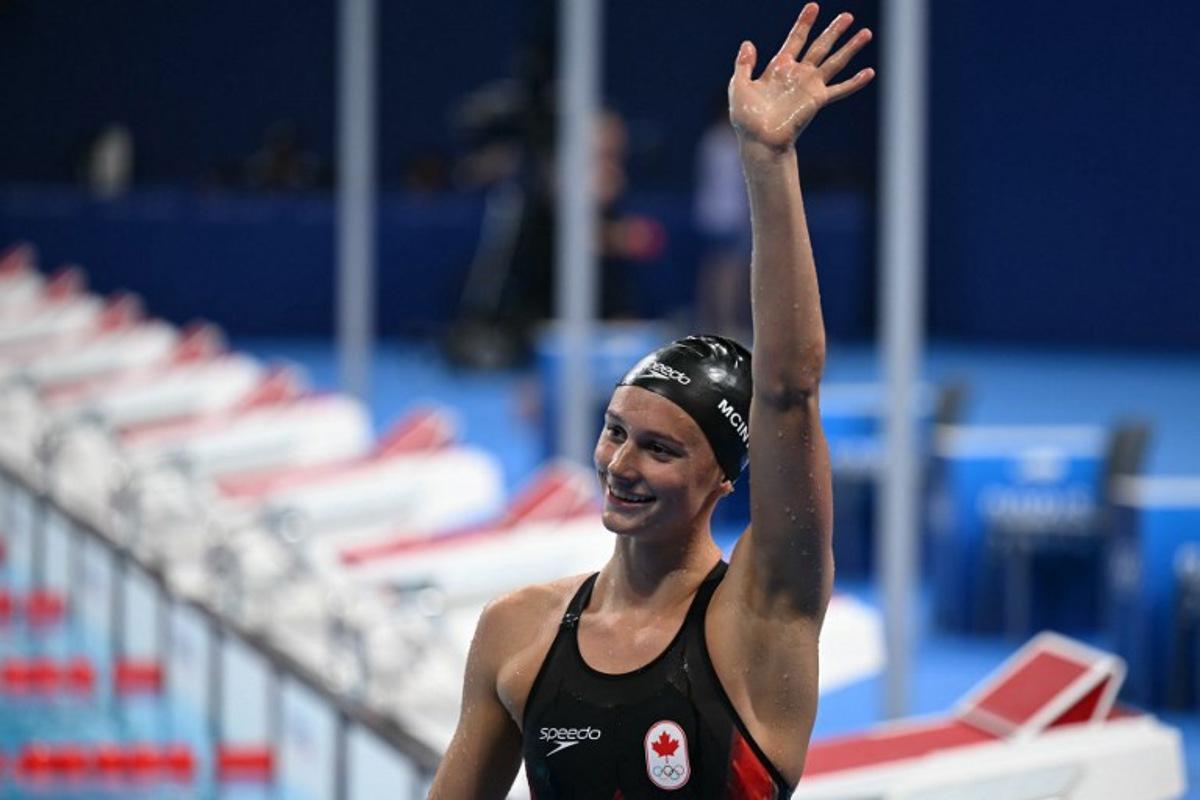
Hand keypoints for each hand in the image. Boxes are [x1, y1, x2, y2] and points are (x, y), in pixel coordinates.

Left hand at [729, 3, 873, 152]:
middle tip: (848, 15)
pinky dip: (855, 82)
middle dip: (834, 30)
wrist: (760, 140)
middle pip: (820, 46)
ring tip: (866, 33)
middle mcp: (798, 74)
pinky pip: (840, 89)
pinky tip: (869, 73)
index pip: (796, 39)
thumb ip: (744, 64)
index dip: (804, 23)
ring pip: (835, 61)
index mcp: (779, 67)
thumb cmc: (747, 118)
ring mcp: (810, 86)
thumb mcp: (739, 86)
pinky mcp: (817, 100)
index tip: (813, 6)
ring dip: (851, 47)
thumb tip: (748, 43)